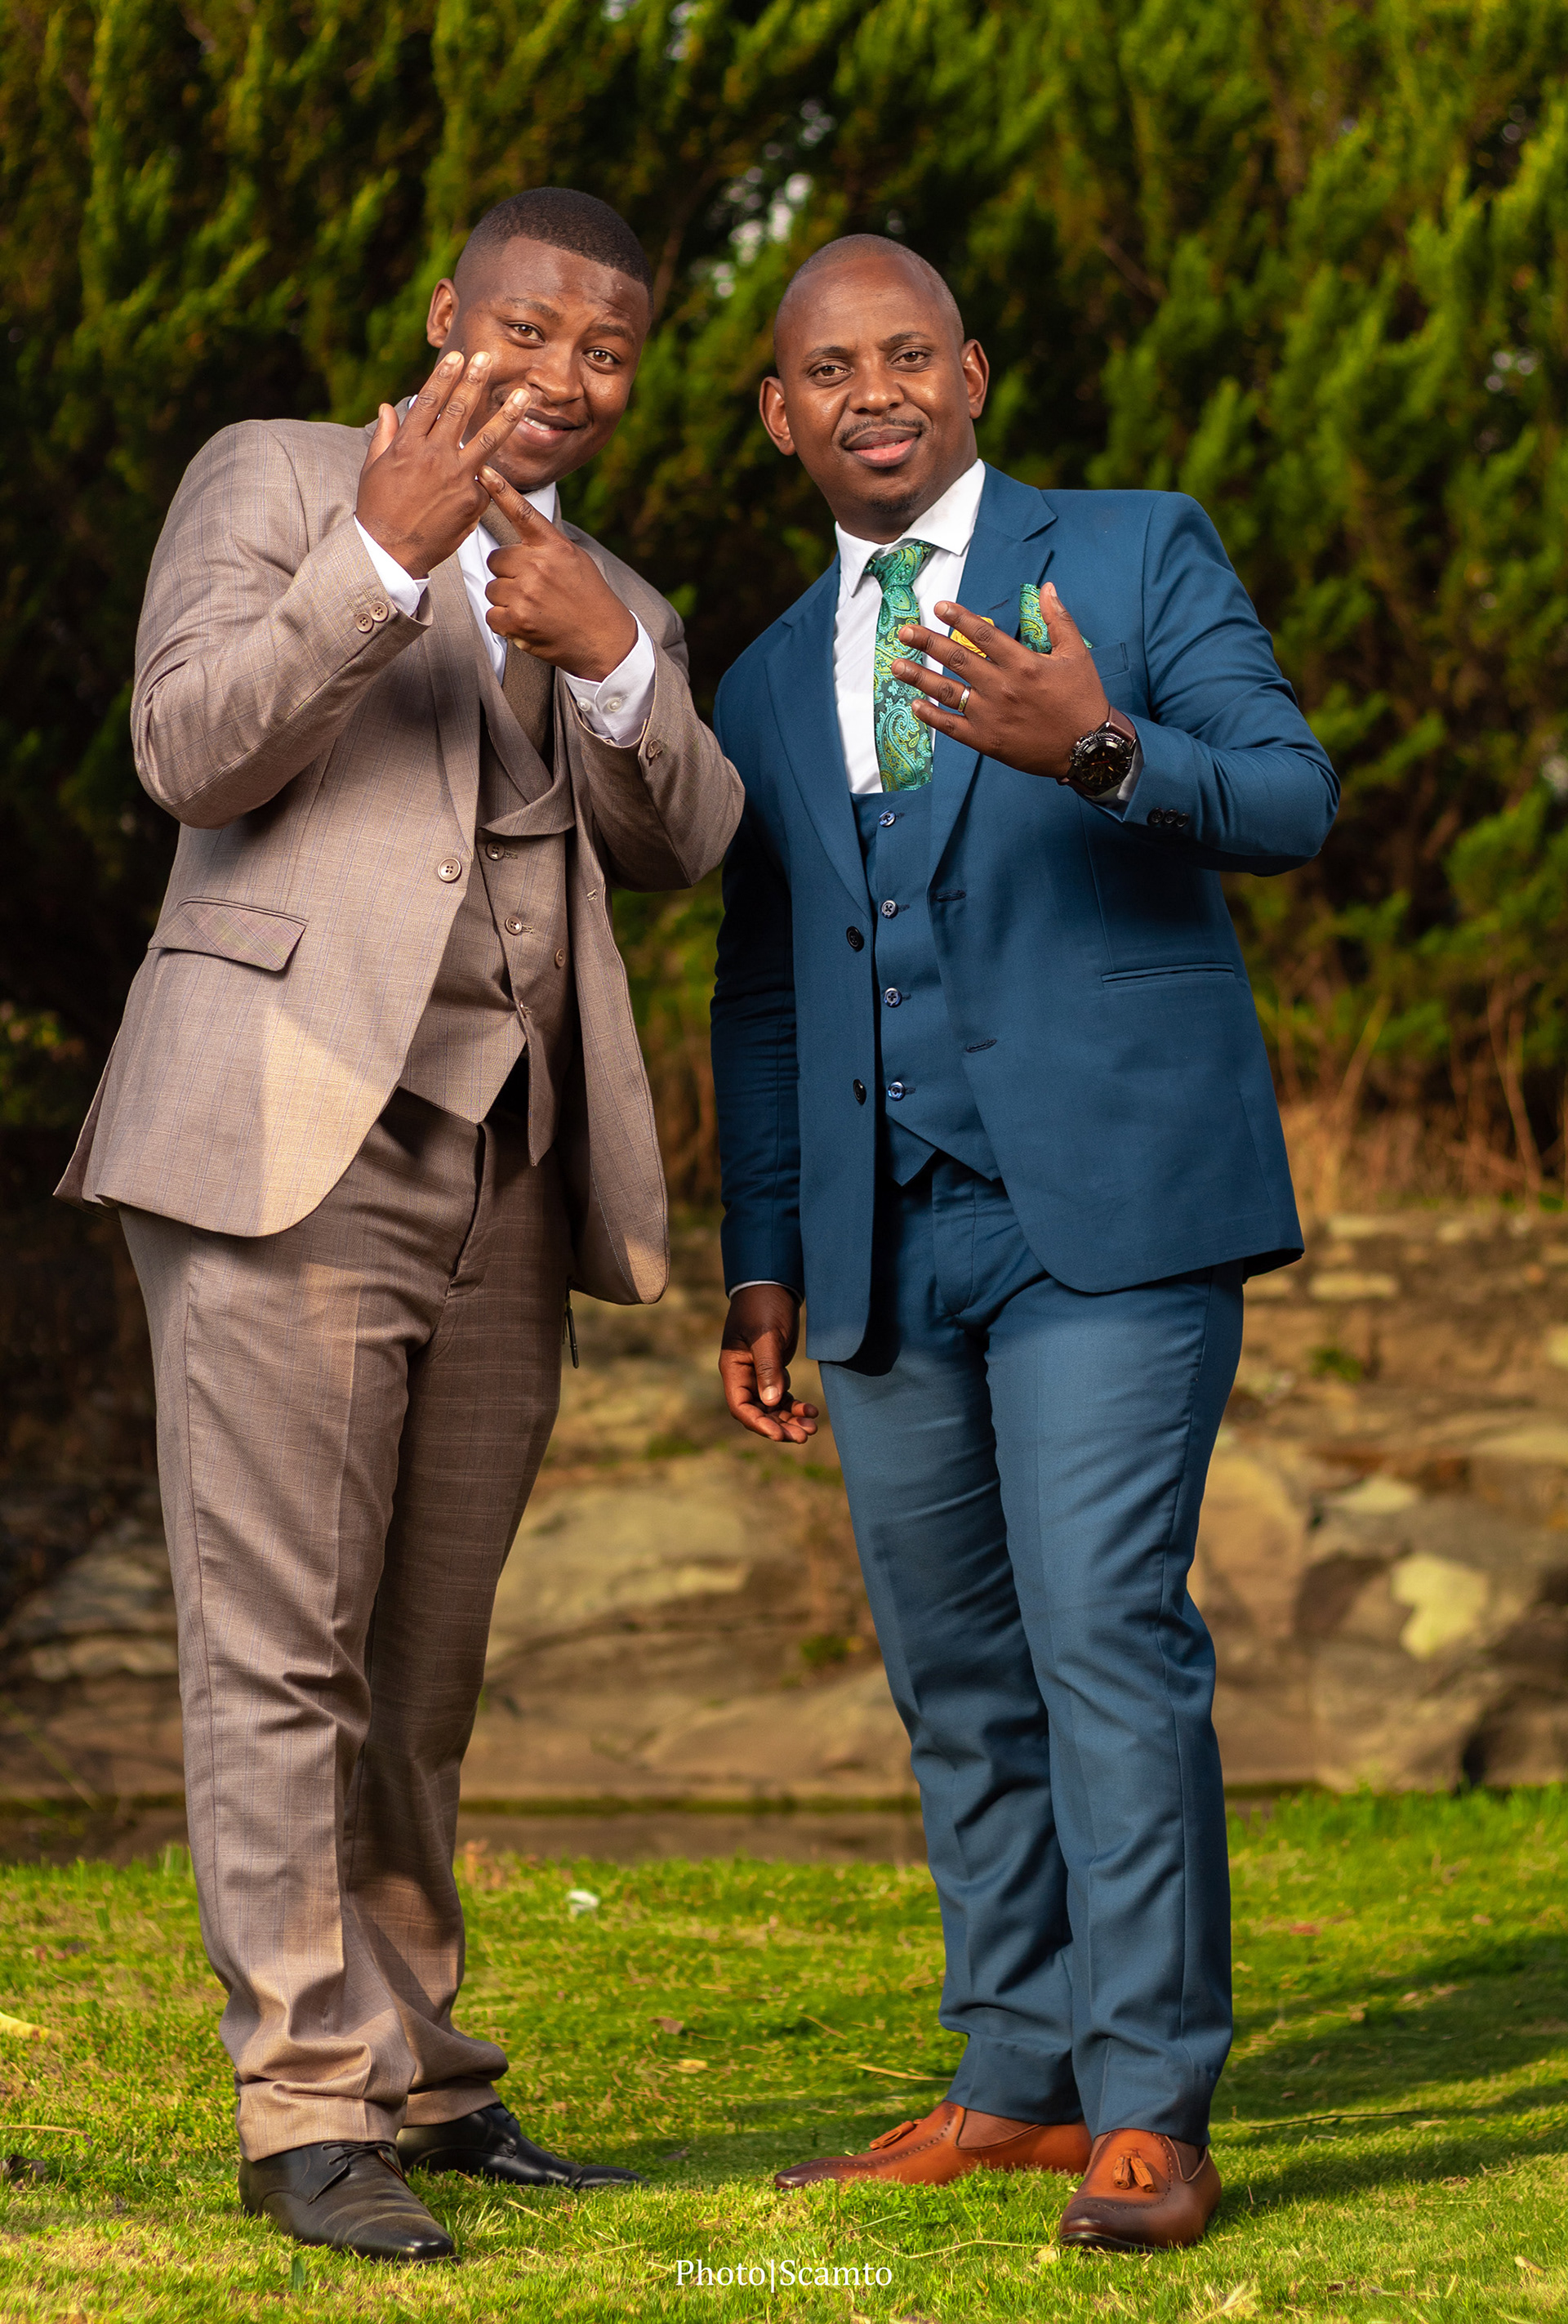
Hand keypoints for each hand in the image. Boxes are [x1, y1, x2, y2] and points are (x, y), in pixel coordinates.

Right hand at [355, 351, 529, 577]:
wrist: (390, 552)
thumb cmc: (378, 510)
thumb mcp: (374, 468)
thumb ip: (386, 435)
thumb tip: (388, 407)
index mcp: (407, 445)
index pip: (429, 401)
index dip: (444, 377)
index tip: (456, 357)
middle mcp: (433, 456)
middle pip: (459, 410)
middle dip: (474, 381)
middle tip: (487, 358)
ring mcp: (456, 478)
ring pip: (487, 439)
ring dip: (508, 414)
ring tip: (524, 395)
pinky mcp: (471, 500)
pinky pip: (484, 480)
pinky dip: (490, 471)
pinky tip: (502, 462)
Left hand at [477, 468, 637, 679]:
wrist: (605, 640)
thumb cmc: (590, 599)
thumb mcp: (576, 560)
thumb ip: (547, 547)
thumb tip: (521, 541)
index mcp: (553, 547)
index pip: (521, 513)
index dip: (500, 491)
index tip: (483, 472)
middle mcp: (538, 565)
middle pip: (496, 559)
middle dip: (507, 574)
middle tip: (530, 588)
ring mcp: (526, 593)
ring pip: (492, 588)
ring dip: (506, 600)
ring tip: (532, 608)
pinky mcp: (518, 620)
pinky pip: (492, 614)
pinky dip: (504, 622)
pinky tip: (525, 624)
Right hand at [719, 1285, 818, 1444]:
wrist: (774, 1285)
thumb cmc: (763, 1306)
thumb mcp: (765, 1336)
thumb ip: (768, 1368)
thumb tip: (770, 1402)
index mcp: (734, 1368)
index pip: (741, 1406)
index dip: (759, 1423)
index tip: (779, 1434)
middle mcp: (744, 1376)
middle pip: (758, 1412)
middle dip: (779, 1426)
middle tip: (803, 1436)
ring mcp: (759, 1375)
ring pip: (772, 1407)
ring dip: (790, 1419)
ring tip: (811, 1428)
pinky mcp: (774, 1370)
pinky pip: (783, 1396)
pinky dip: (796, 1405)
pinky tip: (812, 1410)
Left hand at [889, 586, 1109, 780]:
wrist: (1089, 748)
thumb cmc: (1083, 699)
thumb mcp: (1077, 654)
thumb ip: (1059, 619)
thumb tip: (1047, 587)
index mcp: (1022, 663)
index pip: (983, 635)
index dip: (959, 619)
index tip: (939, 606)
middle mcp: (1002, 687)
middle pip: (957, 659)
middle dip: (927, 642)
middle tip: (903, 632)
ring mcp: (991, 715)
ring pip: (948, 692)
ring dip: (919, 677)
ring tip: (896, 666)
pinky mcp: (987, 740)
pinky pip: (952, 727)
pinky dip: (932, 716)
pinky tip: (915, 705)